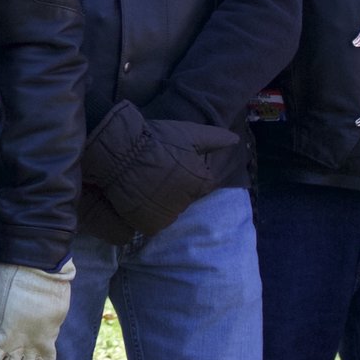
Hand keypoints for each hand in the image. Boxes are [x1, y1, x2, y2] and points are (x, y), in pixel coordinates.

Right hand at [83, 101, 228, 238]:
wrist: (123, 153)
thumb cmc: (156, 141)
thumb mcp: (189, 133)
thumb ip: (214, 139)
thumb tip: (236, 141)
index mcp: (201, 182)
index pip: (201, 185)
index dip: (185, 174)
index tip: (171, 164)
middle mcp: (188, 203)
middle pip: (183, 200)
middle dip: (173, 189)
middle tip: (155, 173)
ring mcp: (169, 216)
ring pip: (168, 212)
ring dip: (159, 203)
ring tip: (143, 186)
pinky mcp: (150, 225)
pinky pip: (152, 223)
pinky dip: (146, 215)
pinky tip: (136, 200)